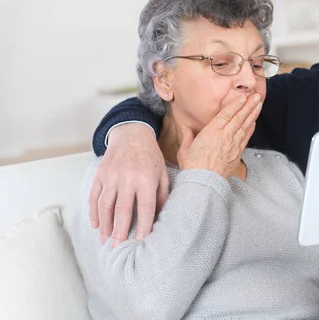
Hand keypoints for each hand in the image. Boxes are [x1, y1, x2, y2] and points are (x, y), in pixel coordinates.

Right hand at [89, 123, 168, 247]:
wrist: (132, 135)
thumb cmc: (151, 157)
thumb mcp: (162, 173)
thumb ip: (162, 195)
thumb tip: (160, 217)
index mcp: (146, 179)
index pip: (145, 207)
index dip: (143, 225)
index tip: (141, 240)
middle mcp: (127, 179)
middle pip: (122, 210)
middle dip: (120, 231)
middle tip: (118, 247)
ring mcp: (111, 177)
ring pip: (105, 205)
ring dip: (104, 225)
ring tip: (105, 240)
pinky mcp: (100, 175)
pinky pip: (94, 196)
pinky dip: (93, 212)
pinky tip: (95, 224)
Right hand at [177, 94, 261, 178]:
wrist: (204, 182)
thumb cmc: (193, 166)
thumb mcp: (185, 150)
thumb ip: (187, 138)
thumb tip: (186, 129)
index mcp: (211, 131)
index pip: (226, 114)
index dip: (236, 104)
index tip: (243, 97)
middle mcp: (225, 136)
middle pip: (239, 117)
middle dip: (249, 105)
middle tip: (257, 96)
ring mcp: (233, 144)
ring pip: (245, 126)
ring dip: (253, 114)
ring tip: (259, 105)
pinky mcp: (237, 154)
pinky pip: (246, 138)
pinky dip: (251, 129)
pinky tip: (254, 122)